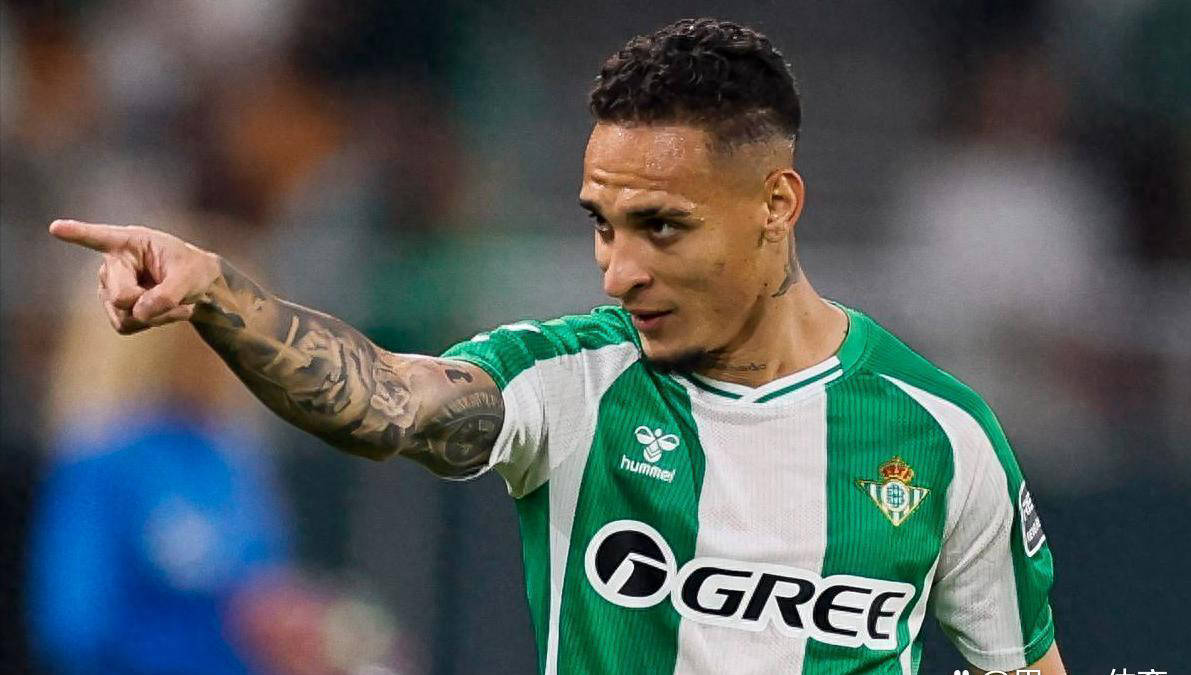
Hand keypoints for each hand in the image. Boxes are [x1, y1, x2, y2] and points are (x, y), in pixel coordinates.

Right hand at [49, 219, 220, 334]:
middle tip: (176, 295)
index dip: (77, 233)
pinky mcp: (114, 310)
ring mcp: (109, 288)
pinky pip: (128, 326)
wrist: (198, 288)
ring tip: (175, 302)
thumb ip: (168, 294)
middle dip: (152, 303)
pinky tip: (165, 311)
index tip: (56, 228)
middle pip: (122, 296)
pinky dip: (153, 323)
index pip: (99, 237)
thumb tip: (138, 313)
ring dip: (157, 315)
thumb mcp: (192, 277)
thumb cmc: (193, 271)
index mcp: (129, 243)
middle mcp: (112, 265)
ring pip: (126, 315)